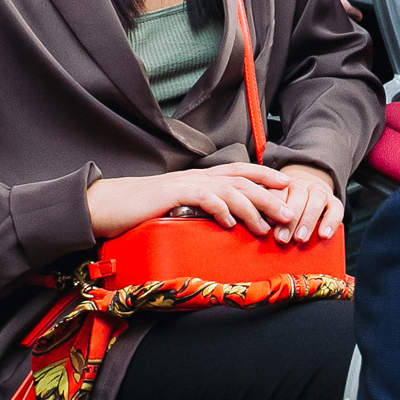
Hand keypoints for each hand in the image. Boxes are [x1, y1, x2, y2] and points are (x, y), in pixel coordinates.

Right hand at [86, 163, 298, 238]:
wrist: (110, 205)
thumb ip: (201, 210)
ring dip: (251, 208)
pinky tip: (229, 223)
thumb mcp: (180, 208)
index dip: (265, 176)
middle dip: (268, 196)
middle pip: (242, 181)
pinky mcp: (172, 195)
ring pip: (228, 190)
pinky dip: (219, 209)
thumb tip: (225, 223)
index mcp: (201, 178)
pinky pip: (202, 198)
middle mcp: (198, 177)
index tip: (288, 185)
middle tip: (289, 213)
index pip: (240, 172)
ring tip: (266, 227)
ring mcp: (186, 184)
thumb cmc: (145, 210)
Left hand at [273, 163, 345, 243]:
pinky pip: (336, 209)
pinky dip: (330, 222)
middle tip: (282, 238)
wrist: (306, 203)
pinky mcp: (334, 202)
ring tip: (300, 238)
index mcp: (279, 185)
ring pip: (317, 197)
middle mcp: (300, 185)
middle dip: (290, 218)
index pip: (276, 191)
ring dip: (308, 219)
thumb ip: (266, 218)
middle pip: (298, 193)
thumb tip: (261, 234)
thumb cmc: (281, 215)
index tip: (268, 225)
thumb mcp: (270, 213)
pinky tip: (323, 235)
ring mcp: (318, 191)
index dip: (273, 207)